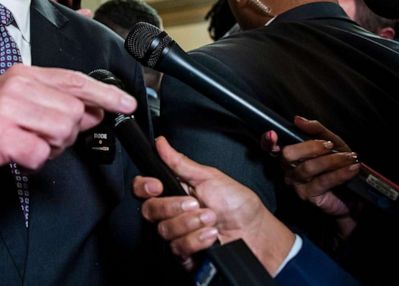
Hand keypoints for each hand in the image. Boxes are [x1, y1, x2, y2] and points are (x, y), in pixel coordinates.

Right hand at [0, 65, 135, 205]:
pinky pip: (40, 154)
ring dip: (50, 148)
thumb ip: (55, 104)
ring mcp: (6, 109)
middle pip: (75, 111)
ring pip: (62, 131)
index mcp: (22, 74)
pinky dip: (32, 162)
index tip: (126, 104)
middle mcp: (16, 86)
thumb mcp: (18, 106)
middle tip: (41, 138)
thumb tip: (95, 110)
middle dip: (67, 133)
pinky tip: (15, 156)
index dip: (105, 94)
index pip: (75, 80)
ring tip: (26, 145)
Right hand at [133, 137, 294, 274]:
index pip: (143, 188)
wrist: (255, 232)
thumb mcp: (209, 177)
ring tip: (211, 219)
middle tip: (196, 203)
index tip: (157, 186)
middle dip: (173, 207)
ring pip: (164, 230)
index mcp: (174, 190)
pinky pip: (177, 248)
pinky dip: (196, 240)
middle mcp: (171, 213)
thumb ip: (181, 163)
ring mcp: (177, 234)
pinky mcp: (184, 254)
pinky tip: (211, 236)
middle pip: (150, 210)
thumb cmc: (237, 204)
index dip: (144, 186)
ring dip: (190, 224)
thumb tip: (161, 143)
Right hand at [262, 117, 360, 237]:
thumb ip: (317, 130)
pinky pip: (322, 181)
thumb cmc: (339, 166)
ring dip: (332, 160)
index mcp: (290, 154)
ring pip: (307, 167)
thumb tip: (298, 119)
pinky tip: (352, 168)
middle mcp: (287, 169)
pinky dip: (340, 173)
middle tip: (330, 145)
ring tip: (350, 157)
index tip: (273, 134)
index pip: (271, 147)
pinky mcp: (308, 196)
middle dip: (309, 146)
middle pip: (287, 155)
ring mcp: (296, 184)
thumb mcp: (333, 143)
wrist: (354, 195)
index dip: (268, 141)